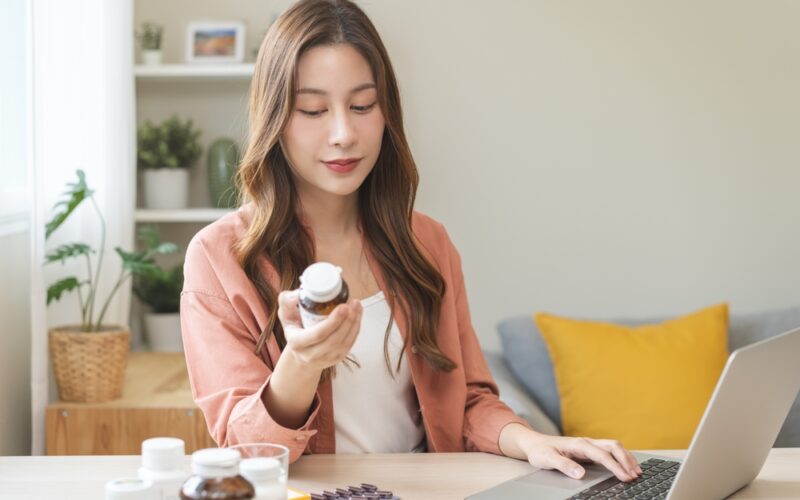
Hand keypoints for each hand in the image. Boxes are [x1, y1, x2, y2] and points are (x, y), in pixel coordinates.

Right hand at [276, 289, 362, 371]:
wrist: (300, 354)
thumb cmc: (294, 330)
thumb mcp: (285, 314)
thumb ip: (286, 301)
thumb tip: (296, 295)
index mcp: (297, 343)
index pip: (317, 334)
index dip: (332, 322)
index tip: (342, 306)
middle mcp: (311, 355)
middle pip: (334, 340)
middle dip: (347, 321)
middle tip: (352, 303)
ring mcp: (325, 359)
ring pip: (344, 343)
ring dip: (354, 323)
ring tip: (357, 306)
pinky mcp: (337, 359)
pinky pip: (350, 344)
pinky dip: (356, 329)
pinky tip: (358, 315)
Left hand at [521, 433, 641, 481]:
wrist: (534, 443)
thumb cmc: (540, 451)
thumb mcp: (548, 459)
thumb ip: (564, 466)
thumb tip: (580, 473)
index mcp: (578, 444)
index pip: (602, 455)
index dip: (615, 466)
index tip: (625, 477)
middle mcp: (586, 442)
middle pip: (613, 446)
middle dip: (626, 460)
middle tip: (636, 475)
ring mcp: (589, 445)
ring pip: (613, 447)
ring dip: (626, 457)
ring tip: (637, 472)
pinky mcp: (589, 449)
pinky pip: (609, 451)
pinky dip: (621, 457)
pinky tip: (626, 466)